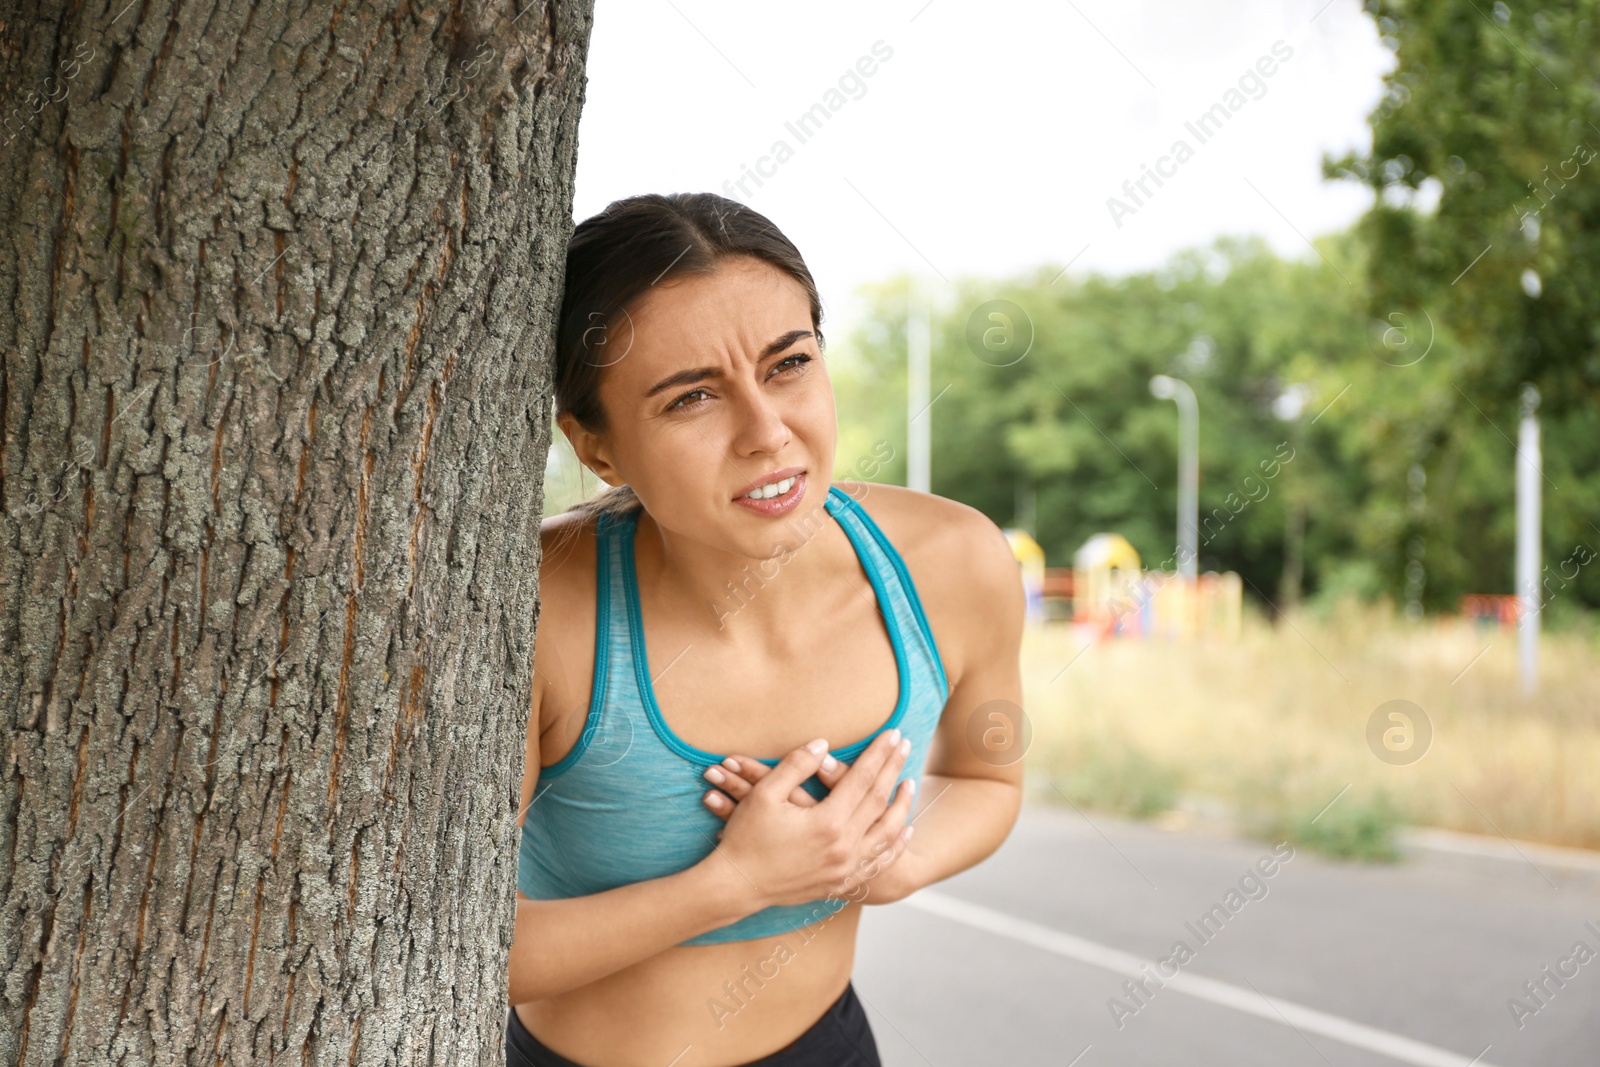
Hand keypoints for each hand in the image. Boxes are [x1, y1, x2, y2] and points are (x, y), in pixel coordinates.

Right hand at [705, 729, 916, 911]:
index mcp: (827, 822)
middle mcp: (843, 847)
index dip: (878, 753)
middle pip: (878, 800)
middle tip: (906, 745)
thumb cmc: (746, 838)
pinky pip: (878, 862)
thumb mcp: (764, 794)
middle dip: (893, 769)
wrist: (737, 887)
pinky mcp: (840, 883)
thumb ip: (797, 764)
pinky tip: (904, 831)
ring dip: (902, 807)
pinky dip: (895, 845)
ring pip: (886, 833)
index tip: (893, 734)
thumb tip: (824, 745)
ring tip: (910, 784)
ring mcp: (844, 868)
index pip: (862, 777)